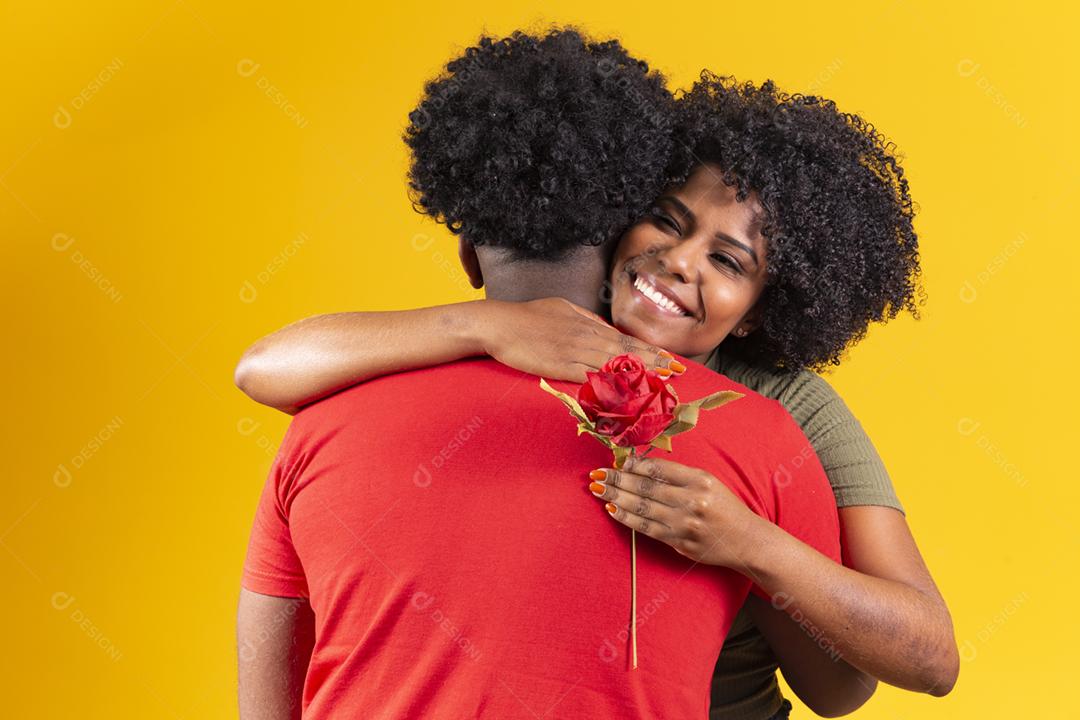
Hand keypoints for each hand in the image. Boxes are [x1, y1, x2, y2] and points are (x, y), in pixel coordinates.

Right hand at [478, 297, 685, 382]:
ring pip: (614, 364)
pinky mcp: (560, 366)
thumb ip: (585, 318)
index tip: (670, 359)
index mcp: (587, 324)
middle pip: (627, 351)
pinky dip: (611, 383)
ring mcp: (574, 351)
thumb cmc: (527, 316)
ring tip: (662, 382)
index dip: (650, 350)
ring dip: (640, 374)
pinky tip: (627, 391)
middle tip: (678, 372)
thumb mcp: (562, 308)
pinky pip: (590, 376)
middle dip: (655, 362)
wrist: (498, 324)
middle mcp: (586, 336)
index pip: (625, 339)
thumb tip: (605, 328)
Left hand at [587, 455, 763, 569]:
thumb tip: (639, 467)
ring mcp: (685, 523)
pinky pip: (645, 528)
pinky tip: (612, 508)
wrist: (746, 540)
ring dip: (615, 496)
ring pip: (641, 507)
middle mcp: (692, 500)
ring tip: (597, 488)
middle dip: (617, 478)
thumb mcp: (708, 482)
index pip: (659, 468)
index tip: (618, 461)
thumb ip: (678, 476)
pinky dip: (626, 517)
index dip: (634, 464)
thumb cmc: (724, 507)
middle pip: (646, 487)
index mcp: (700, 480)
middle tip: (596, 473)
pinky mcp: (679, 542)